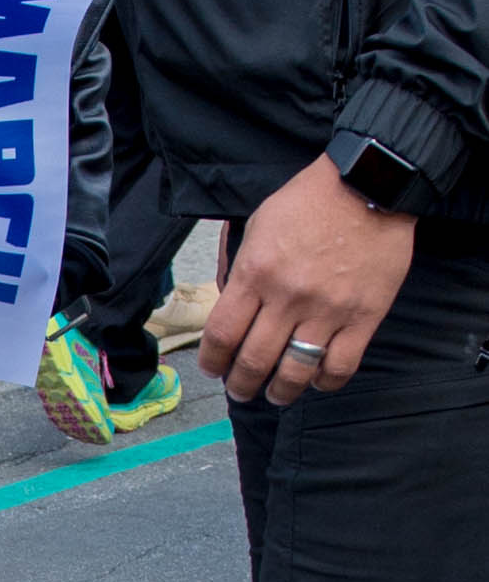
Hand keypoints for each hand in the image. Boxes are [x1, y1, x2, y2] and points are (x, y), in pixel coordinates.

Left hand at [199, 153, 414, 405]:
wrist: (367, 186)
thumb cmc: (307, 202)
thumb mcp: (257, 225)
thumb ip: (241, 268)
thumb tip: (230, 307)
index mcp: (255, 271)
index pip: (222, 333)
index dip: (213, 361)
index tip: (213, 369)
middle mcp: (287, 296)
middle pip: (255, 360)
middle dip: (241, 384)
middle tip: (241, 391)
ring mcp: (328, 310)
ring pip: (296, 371)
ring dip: (281, 391)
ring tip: (276, 395)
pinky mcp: (364, 317)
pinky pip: (340, 366)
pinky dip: (324, 382)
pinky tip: (316, 381)